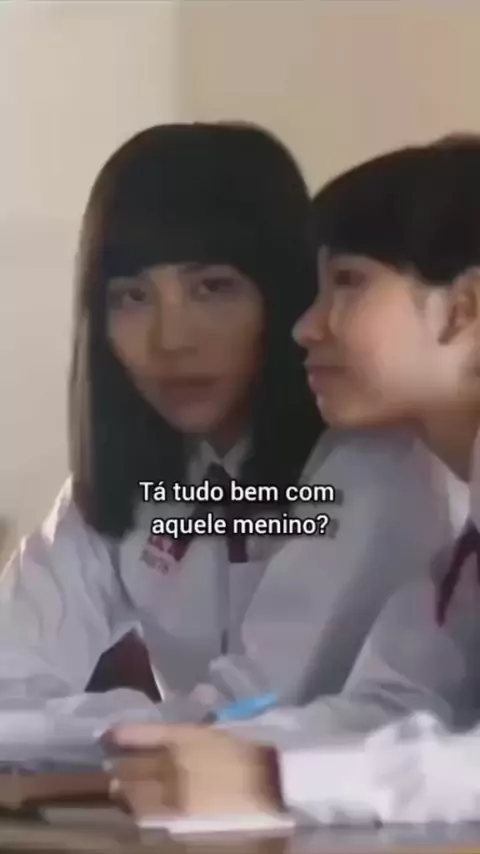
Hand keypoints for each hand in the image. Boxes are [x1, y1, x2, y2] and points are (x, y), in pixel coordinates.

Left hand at [107, 724, 282, 819]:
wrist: (272, 779)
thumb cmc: (246, 752)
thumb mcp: (212, 733)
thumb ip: (183, 737)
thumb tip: (161, 742)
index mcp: (183, 736)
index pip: (139, 734)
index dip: (120, 735)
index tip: (107, 736)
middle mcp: (172, 760)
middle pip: (131, 766)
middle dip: (121, 767)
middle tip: (115, 769)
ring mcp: (175, 789)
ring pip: (135, 792)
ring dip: (125, 790)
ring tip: (121, 790)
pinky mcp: (182, 814)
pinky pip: (150, 813)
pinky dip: (139, 809)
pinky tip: (136, 808)